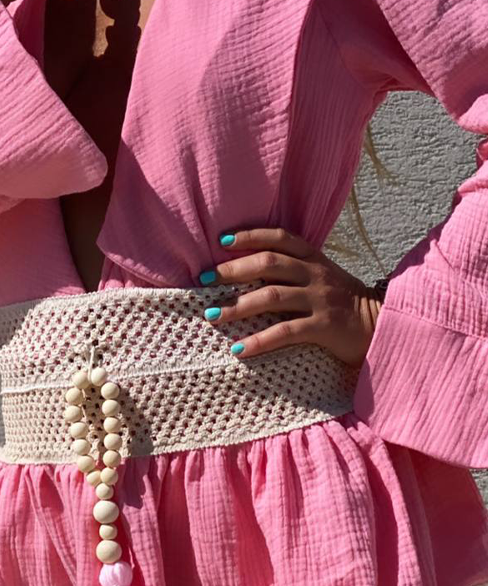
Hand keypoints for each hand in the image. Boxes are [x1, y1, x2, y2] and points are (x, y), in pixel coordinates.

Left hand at [198, 228, 382, 367]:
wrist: (381, 326)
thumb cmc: (342, 302)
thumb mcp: (321, 277)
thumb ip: (293, 270)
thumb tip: (247, 272)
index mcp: (314, 259)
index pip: (279, 238)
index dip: (251, 235)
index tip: (222, 241)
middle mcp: (315, 274)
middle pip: (268, 264)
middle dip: (232, 271)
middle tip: (204, 280)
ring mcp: (320, 300)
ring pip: (272, 297)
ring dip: (238, 307)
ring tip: (212, 316)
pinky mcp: (324, 327)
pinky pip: (286, 332)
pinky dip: (259, 340)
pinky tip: (239, 349)